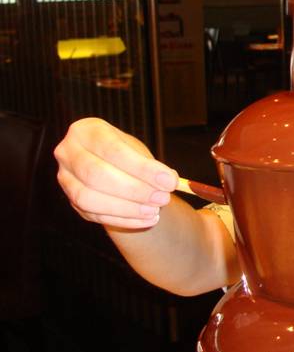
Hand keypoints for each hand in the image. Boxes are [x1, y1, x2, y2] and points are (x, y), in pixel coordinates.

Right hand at [54, 118, 177, 227]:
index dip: (143, 168)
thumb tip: (169, 181)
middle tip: (163, 198)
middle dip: (134, 190)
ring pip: (89, 198)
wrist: (111, 167)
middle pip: (96, 174)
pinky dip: (123, 220)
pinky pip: (94, 215)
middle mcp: (68, 153)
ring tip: (154, 211)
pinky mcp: (71, 202)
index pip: (113, 149)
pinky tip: (146, 220)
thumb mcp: (137, 151)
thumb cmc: (125, 154)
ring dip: (126, 208)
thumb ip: (151, 165)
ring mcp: (65, 179)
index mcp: (86, 131)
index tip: (170, 181)